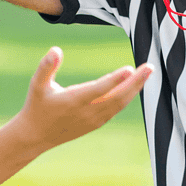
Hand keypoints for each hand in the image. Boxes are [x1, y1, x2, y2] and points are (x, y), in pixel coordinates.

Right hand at [8, 48, 152, 152]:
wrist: (36, 136)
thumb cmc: (37, 106)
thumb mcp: (37, 85)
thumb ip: (46, 67)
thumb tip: (56, 49)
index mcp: (72, 101)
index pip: (98, 89)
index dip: (114, 80)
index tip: (130, 68)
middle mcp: (86, 112)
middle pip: (117, 97)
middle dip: (135, 82)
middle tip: (149, 67)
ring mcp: (94, 119)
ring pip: (120, 104)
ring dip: (135, 89)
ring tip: (147, 73)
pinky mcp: (97, 123)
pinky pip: (116, 109)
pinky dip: (128, 97)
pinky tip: (135, 85)